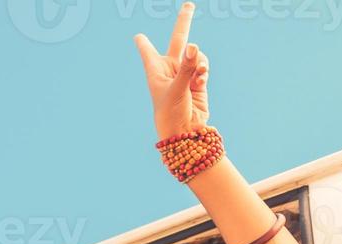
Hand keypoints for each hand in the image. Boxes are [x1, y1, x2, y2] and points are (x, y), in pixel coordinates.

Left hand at [134, 3, 209, 141]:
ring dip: (199, 60)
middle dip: (185, 22)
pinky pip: (203, 66)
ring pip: (196, 54)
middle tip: (189, 5)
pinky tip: (201, 78)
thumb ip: (186, 67)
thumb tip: (194, 46)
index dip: (144, 43)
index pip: (148, 52)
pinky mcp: (198, 81)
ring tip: (198, 73)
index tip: (138, 36)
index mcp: (155, 70)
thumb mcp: (176, 89)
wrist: (184, 132)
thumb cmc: (171, 113)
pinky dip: (204, 70)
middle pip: (178, 40)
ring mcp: (185, 74)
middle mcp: (170, 70)